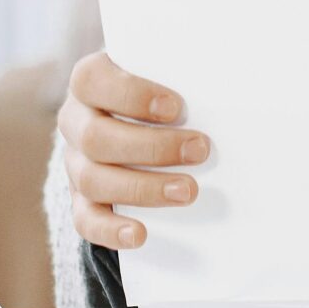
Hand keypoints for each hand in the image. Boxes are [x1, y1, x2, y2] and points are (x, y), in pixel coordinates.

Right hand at [59, 51, 210, 252]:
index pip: (92, 81)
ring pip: (92, 179)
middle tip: (200, 150)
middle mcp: (76, 121)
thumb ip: (183, 73)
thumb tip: (233, 83)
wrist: (136, 124)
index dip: (130, 95)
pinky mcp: (81, 199)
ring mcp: (75, 163)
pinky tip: (140, 235)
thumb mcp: (166, 73)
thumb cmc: (160, 92)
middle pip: (96, 137)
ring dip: (143, 188)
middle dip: (152, 147)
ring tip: (188, 191)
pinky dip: (111, 230)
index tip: (176, 107)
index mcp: (90, 82)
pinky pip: (84, 220)